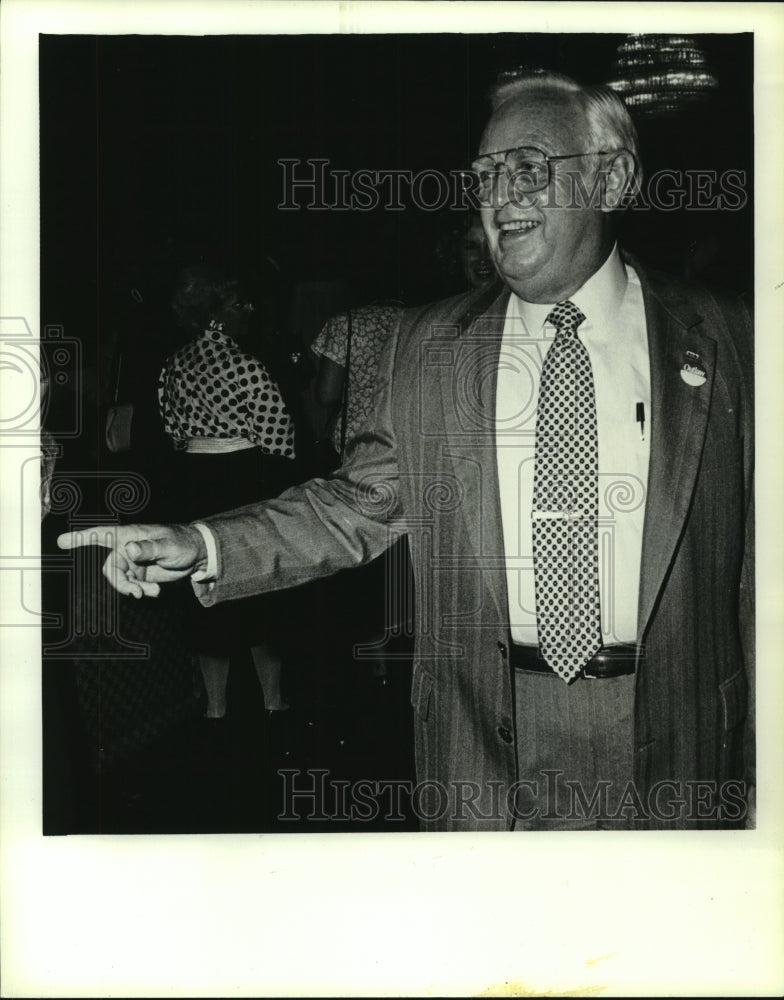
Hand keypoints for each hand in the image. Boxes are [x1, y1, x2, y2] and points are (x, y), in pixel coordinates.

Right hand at [57, 523, 207, 598]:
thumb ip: (149, 548)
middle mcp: (126, 549)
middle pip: (110, 568)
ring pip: (119, 581)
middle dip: (120, 583)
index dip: (80, 538)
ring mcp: (131, 563)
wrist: (195, 555)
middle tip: (137, 593)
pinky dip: (141, 591)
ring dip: (132, 589)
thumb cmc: (182, 543)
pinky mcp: (139, 575)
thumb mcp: (168, 545)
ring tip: (152, 592)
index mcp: (129, 536)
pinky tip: (155, 591)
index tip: (61, 541)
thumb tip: (129, 549)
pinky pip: (131, 586)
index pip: (101, 534)